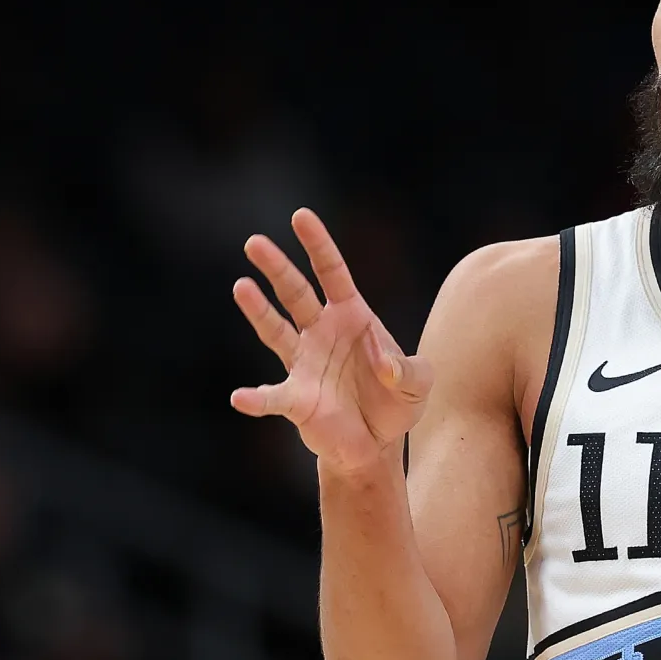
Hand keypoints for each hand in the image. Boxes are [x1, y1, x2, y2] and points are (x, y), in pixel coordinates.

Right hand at [229, 208, 431, 472]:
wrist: (377, 443)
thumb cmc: (396, 401)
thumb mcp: (420, 382)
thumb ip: (409, 369)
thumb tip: (382, 365)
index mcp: (351, 316)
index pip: (332, 272)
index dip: (318, 245)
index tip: (300, 216)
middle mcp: (321, 332)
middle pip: (295, 293)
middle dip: (277, 267)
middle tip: (254, 242)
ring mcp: (303, 363)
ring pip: (276, 331)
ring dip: (259, 311)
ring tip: (241, 287)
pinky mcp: (296, 399)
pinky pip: (273, 398)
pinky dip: (256, 399)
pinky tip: (240, 398)